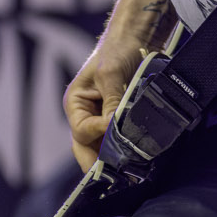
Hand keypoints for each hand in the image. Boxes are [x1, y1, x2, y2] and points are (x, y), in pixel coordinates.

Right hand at [64, 41, 142, 172]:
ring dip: (116, 157)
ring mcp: (105, 119)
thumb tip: (115, 130)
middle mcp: (87, 114)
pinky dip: (128, 147)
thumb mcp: (110, 75)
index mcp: (76, 104)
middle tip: (116, 179)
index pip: (82, 132)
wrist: (139, 36)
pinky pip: (122, 139)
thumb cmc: (117, 49)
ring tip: (130, 172)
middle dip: (100, 163)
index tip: (115, 130)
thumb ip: (111, 104)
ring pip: (105, 147)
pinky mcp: (122, 119)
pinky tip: (140, 156)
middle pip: (88, 148)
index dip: (98, 134)